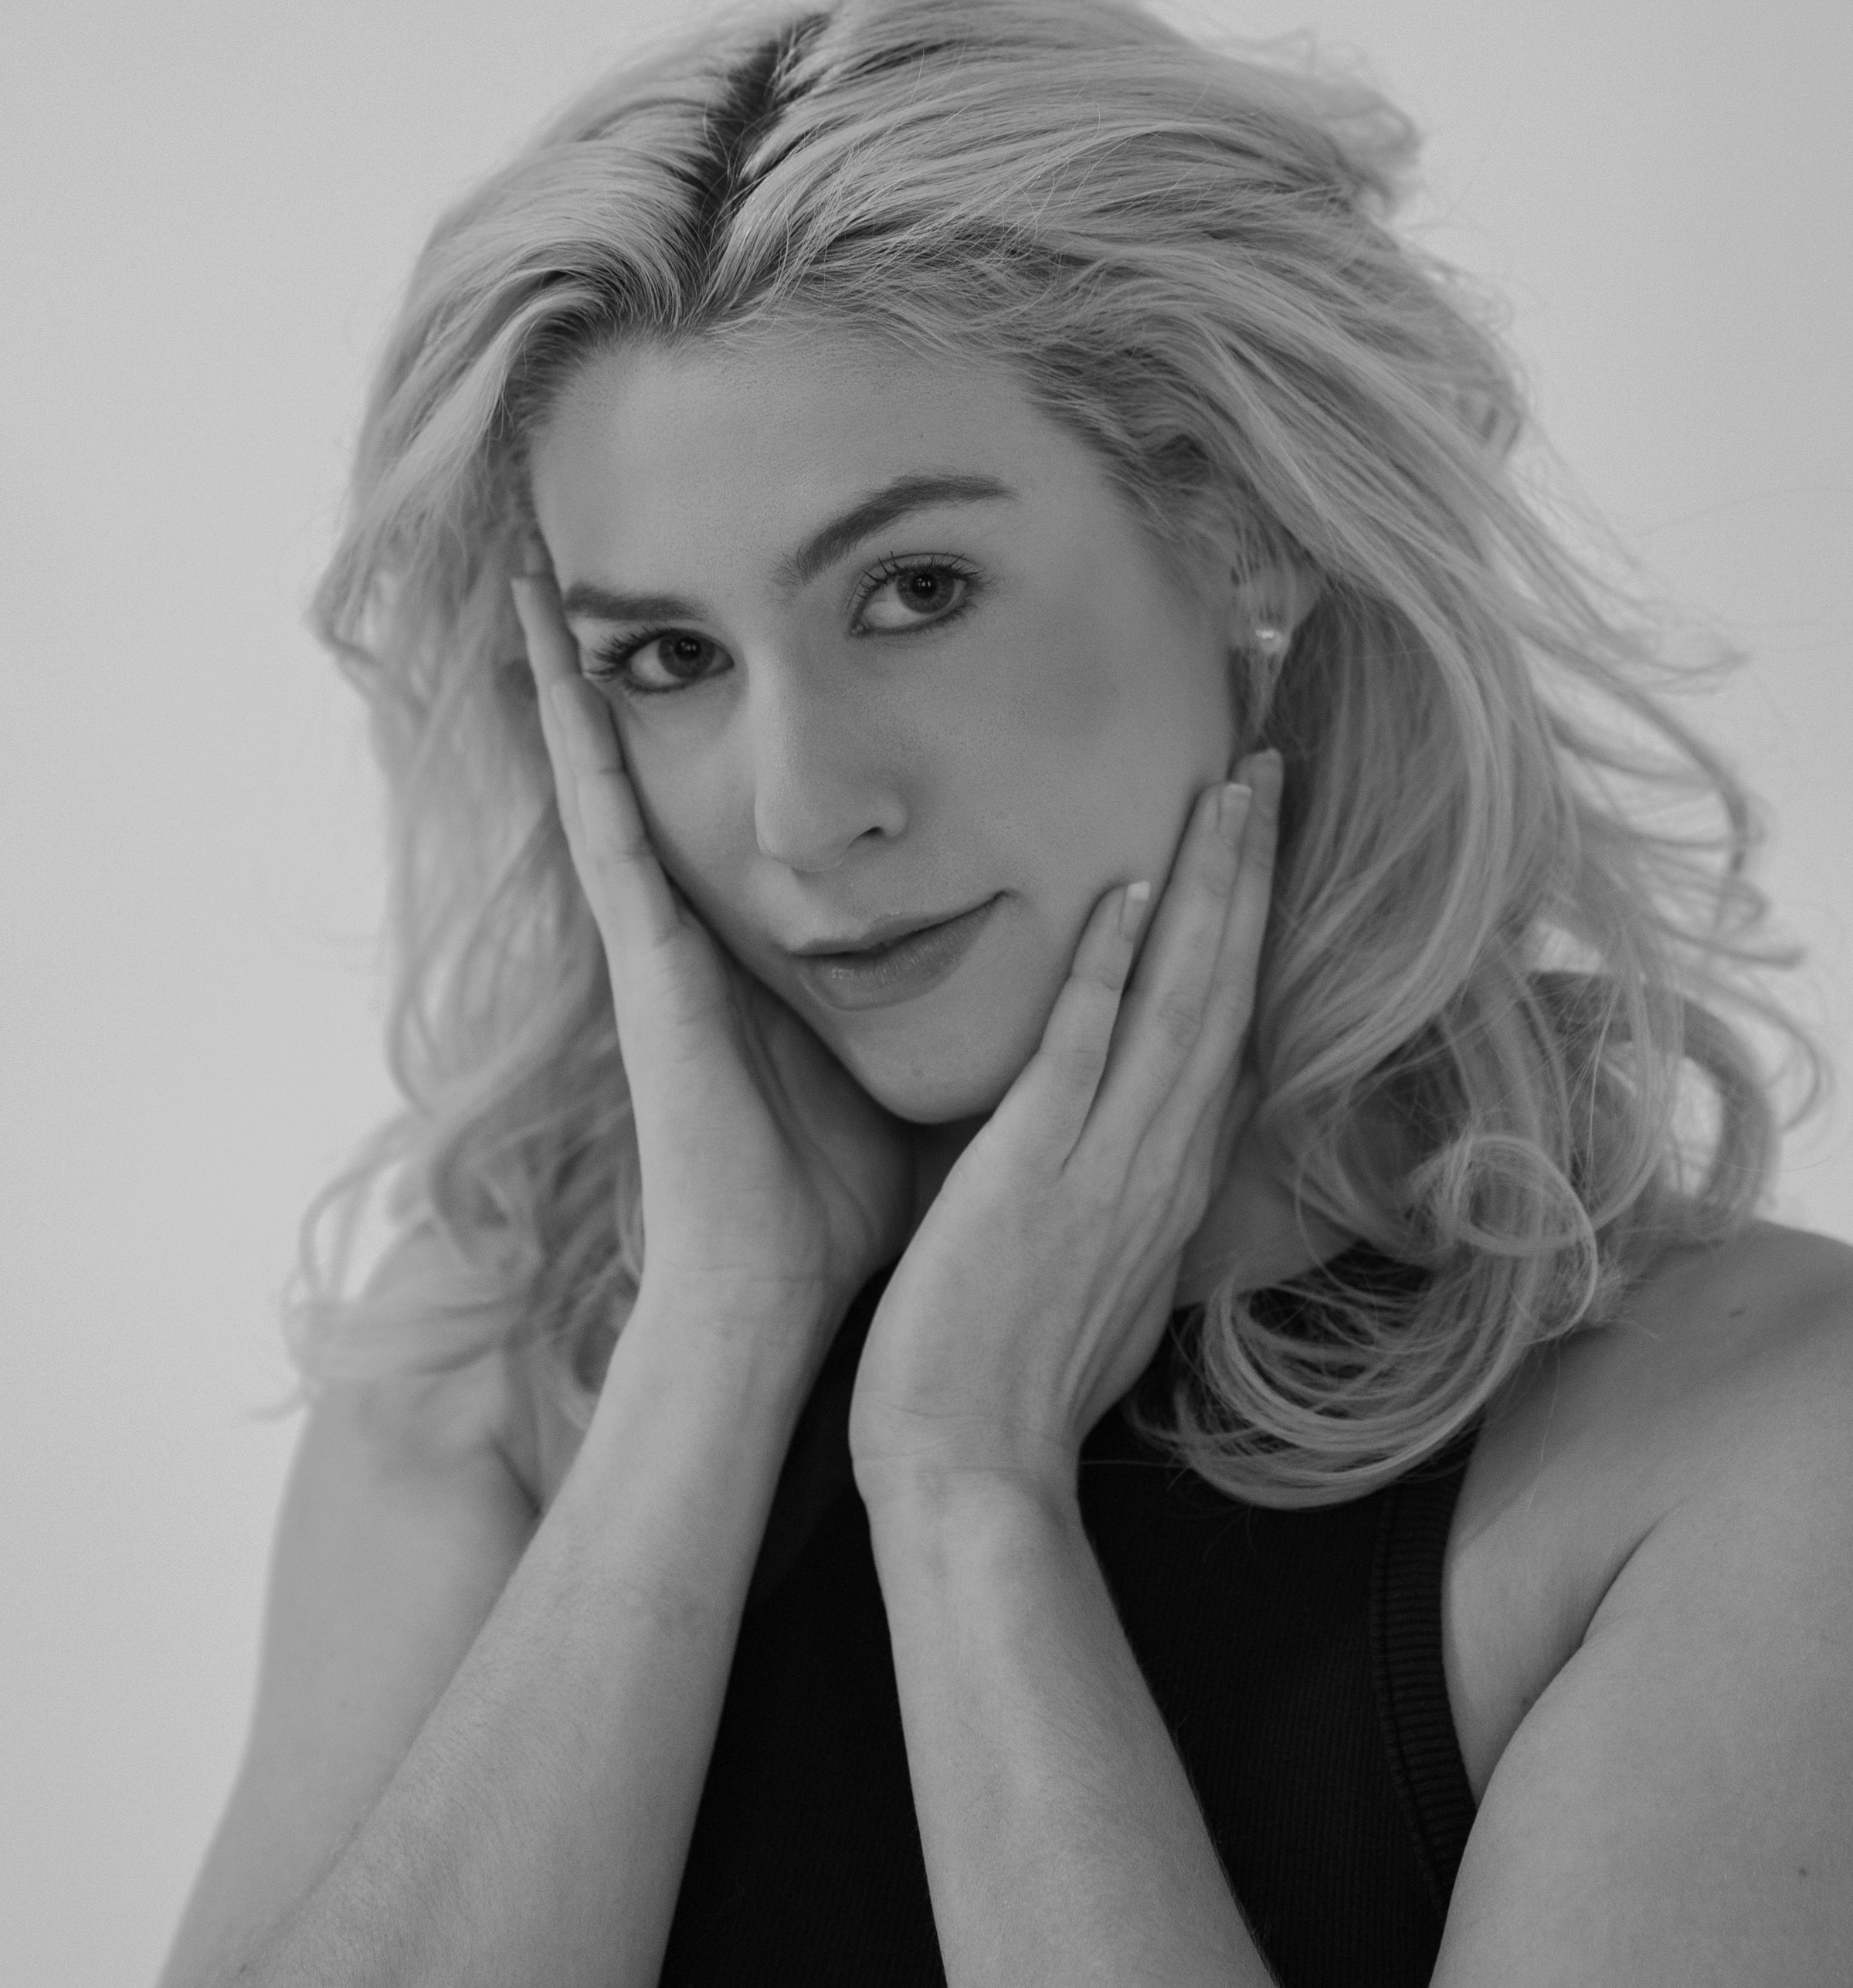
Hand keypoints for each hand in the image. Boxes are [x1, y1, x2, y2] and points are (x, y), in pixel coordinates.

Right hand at [511, 576, 919, 1354]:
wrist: (770, 1291)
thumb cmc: (834, 1192)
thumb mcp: (887, 1053)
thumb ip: (921, 993)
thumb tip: (1013, 946)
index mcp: (729, 943)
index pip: (688, 798)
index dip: (670, 710)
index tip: (671, 615)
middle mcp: (673, 926)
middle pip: (624, 766)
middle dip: (590, 666)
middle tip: (558, 554)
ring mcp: (646, 941)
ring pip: (594, 778)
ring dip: (559, 678)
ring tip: (532, 577)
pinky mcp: (642, 965)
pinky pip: (604, 835)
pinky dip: (574, 753)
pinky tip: (556, 678)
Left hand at [847, 754, 1279, 1517]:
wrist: (971, 1476)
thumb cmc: (1014, 1383)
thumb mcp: (1097, 1279)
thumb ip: (1116, 1201)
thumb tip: (1130, 1155)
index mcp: (1170, 1180)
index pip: (1226, 1025)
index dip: (1249, 923)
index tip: (1260, 836)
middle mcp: (1161, 1162)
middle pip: (1226, 988)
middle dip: (1249, 871)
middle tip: (1269, 765)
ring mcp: (1107, 1165)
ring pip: (1178, 999)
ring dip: (1207, 887)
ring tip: (1230, 788)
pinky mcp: (1035, 1172)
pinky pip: (1081, 1049)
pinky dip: (1107, 966)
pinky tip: (1124, 888)